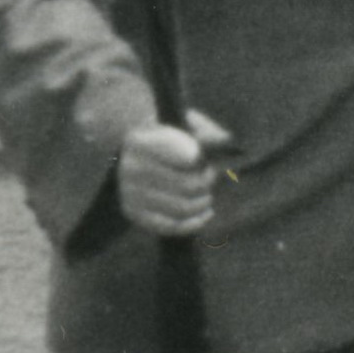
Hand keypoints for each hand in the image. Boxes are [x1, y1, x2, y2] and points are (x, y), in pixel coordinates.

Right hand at [118, 111, 236, 237]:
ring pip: (182, 207)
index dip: (200, 161)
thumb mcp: (185, 126)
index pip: (184, 157)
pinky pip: (171, 226)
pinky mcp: (135, 215)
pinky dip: (195, 222)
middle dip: (206, 182)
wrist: (138, 157)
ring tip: (207, 194)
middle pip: (186, 186)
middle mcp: (130, 168)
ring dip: (203, 202)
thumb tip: (224, 142)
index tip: (203, 158)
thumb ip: (205, 131)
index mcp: (139, 140)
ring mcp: (129, 193)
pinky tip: (207, 212)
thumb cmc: (169, 138)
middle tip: (211, 176)